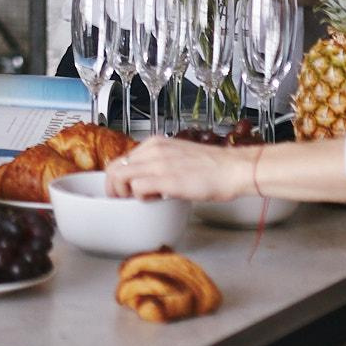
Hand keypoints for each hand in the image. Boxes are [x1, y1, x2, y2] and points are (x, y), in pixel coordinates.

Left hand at [105, 137, 255, 202]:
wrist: (233, 169)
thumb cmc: (213, 168)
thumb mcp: (179, 158)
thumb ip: (161, 165)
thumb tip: (148, 180)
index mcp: (156, 144)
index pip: (122, 159)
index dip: (117, 179)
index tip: (122, 192)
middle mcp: (153, 150)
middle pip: (113, 168)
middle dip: (112, 188)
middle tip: (121, 201)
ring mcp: (158, 163)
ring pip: (119, 176)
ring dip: (121, 194)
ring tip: (135, 202)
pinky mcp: (166, 178)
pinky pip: (137, 187)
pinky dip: (139, 197)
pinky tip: (153, 200)